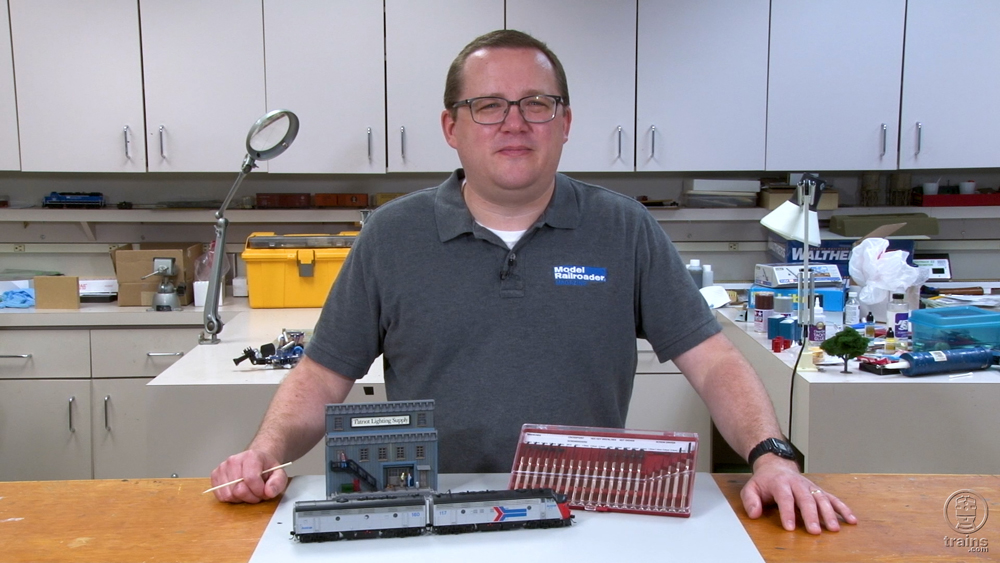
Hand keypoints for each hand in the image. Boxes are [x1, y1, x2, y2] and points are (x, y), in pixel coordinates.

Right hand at [210, 450, 287, 503]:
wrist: (256, 461)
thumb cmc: (266, 468)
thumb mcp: (279, 473)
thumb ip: (277, 483)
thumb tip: (269, 492)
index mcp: (251, 456)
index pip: (250, 478)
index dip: (258, 491)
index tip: (264, 492)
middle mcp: (234, 460)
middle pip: (239, 489)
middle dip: (251, 497)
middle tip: (257, 493)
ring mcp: (222, 467)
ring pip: (229, 494)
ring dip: (240, 499)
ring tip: (248, 491)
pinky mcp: (215, 475)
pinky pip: (220, 496)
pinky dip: (231, 498)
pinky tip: (238, 491)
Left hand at [740, 456, 856, 533]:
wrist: (776, 465)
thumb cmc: (764, 481)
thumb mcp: (751, 488)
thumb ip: (750, 500)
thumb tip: (754, 514)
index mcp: (780, 483)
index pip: (785, 498)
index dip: (787, 513)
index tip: (790, 528)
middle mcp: (798, 484)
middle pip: (806, 499)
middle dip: (811, 516)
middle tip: (815, 531)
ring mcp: (810, 487)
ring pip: (822, 499)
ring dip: (829, 514)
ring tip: (834, 529)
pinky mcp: (819, 490)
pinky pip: (833, 498)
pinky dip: (843, 508)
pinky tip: (851, 520)